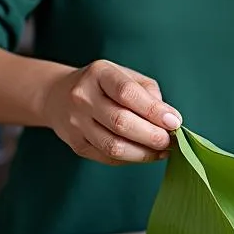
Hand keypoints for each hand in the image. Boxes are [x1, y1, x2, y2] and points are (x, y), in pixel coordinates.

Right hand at [41, 60, 181, 164]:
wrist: (58, 96)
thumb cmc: (103, 85)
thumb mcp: (125, 76)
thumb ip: (148, 94)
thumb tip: (169, 119)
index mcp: (99, 74)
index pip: (128, 93)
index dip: (154, 111)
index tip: (174, 122)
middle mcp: (83, 97)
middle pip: (121, 123)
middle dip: (152, 136)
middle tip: (171, 140)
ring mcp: (76, 123)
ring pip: (114, 146)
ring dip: (144, 153)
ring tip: (162, 150)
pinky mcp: (76, 144)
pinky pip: (108, 157)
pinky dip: (132, 159)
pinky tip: (146, 154)